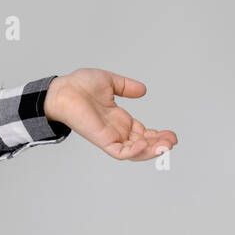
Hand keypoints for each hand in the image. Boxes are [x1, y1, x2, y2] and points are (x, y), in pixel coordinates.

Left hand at [43, 69, 176, 160]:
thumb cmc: (79, 85)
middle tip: (173, 142)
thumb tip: (143, 90)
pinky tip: (144, 144)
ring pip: (134, 152)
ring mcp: (109, 136)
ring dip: (151, 151)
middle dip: (159, 146)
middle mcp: (116, 130)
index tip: (170, 134)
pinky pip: (119, 152)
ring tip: (166, 146)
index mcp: (119, 119)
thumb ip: (126, 87)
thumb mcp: (109, 82)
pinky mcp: (101, 139)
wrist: (61, 89)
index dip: (157, 136)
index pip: (143, 133)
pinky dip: (133, 152)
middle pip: (142, 145)